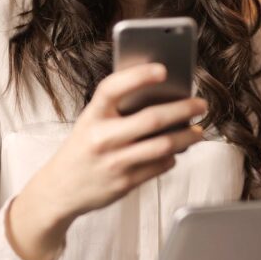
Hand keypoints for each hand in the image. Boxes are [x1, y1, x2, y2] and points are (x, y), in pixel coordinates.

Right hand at [7, 63, 206, 259]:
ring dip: (186, 137)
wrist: (60, 190)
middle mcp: (102, 138)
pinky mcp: (125, 183)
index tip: (162, 70)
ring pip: (162, 146)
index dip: (138, 76)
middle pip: (151, 120)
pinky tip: (175, 151)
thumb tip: (160, 97)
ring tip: (198, 131)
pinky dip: (172, 157)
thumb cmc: (81, 150)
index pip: (113, 88)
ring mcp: (114, 162)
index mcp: (92, 116)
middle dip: (183, 109)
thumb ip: (116, 110)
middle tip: (200, 104)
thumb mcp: (89, 123)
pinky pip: (159, 166)